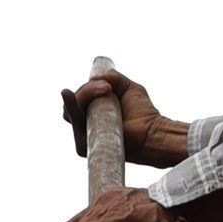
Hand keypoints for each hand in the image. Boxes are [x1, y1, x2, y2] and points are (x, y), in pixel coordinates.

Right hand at [60, 68, 188, 169]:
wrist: (152, 133)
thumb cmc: (144, 114)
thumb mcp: (129, 88)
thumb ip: (114, 78)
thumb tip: (94, 77)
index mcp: (95, 112)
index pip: (79, 97)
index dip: (88, 88)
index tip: (108, 85)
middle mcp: (87, 124)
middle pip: (74, 103)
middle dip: (87, 90)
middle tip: (107, 88)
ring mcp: (85, 135)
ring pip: (72, 111)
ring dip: (85, 95)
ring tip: (106, 90)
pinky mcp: (85, 144)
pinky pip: (74, 124)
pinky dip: (71, 108)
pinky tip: (71, 96)